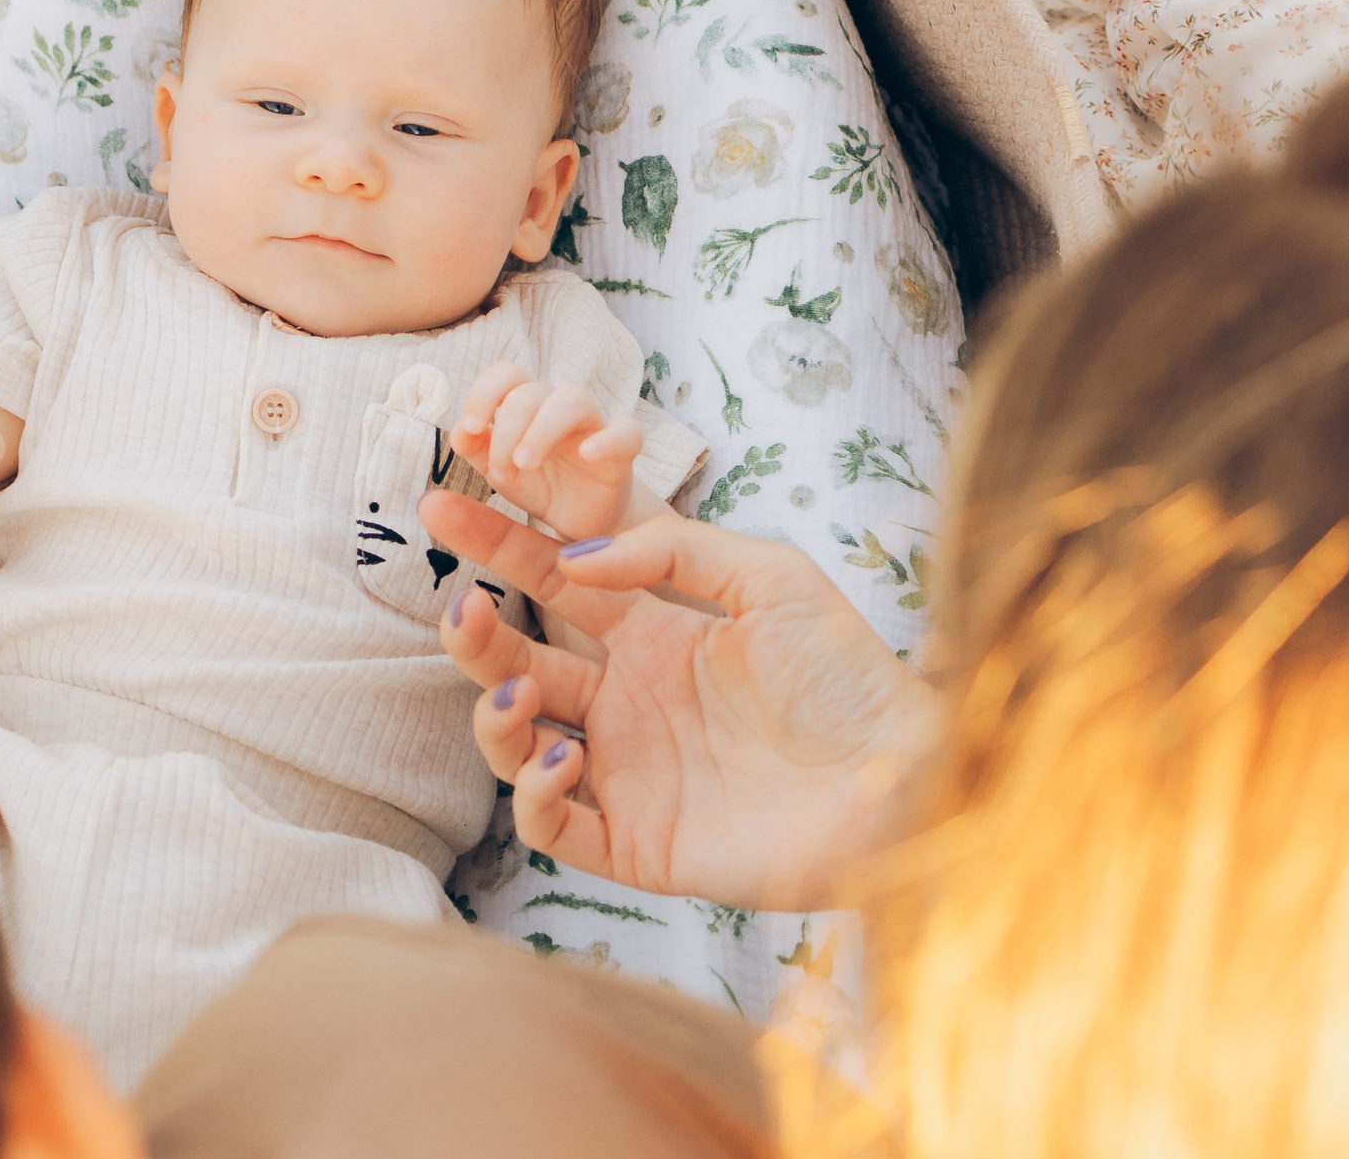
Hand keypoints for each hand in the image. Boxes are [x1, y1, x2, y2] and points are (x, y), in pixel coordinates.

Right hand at [422, 495, 940, 912]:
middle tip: (459, 604)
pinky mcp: (637, 843)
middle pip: (518, 661)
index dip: (497, 544)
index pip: (553, 583)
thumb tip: (576, 559)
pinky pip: (554, 825)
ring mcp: (628, 772)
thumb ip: (671, 549)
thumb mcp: (771, 578)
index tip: (444, 506)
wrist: (904, 780)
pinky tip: (570, 755)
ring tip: (523, 690)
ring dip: (498, 712)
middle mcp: (628, 701)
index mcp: (654, 634)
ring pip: (517, 744)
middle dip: (475, 634)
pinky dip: (538, 793)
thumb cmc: (851, 676)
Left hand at [453, 362, 642, 542]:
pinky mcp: (621, 453)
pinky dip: (609, 438)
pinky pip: (627, 432)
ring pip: (574, 399)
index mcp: (527, 406)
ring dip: (542, 428)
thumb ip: (475, 447)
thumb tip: (459, 431)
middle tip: (503, 470)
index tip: (472, 427)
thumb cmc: (540, 483)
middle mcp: (559, 408)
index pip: (507, 374)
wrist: (582, 520)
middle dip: (508, 429)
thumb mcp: (498, 468)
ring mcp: (593, 427)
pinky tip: (588, 453)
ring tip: (526, 463)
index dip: (485, 392)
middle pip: (532, 390)